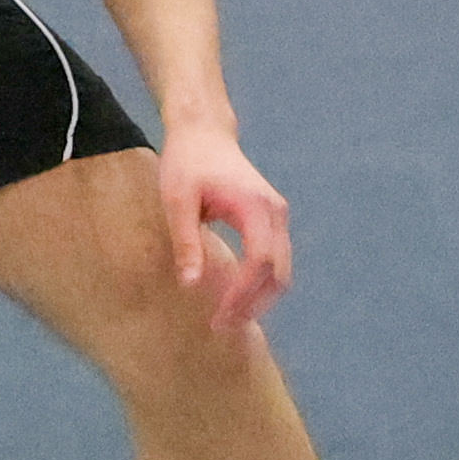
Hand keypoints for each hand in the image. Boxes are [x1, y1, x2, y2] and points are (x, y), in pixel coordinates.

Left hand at [156, 121, 294, 332]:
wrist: (204, 132)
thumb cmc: (187, 163)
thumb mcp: (177, 201)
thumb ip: (186, 241)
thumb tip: (191, 286)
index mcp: (255, 206)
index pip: (259, 262)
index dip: (243, 295)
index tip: (219, 317)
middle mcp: (275, 212)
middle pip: (278, 273)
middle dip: (254, 305)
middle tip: (222, 327)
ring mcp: (278, 216)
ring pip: (281, 271)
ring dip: (259, 299)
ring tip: (228, 319)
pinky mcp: (272, 220)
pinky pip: (274, 261)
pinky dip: (260, 284)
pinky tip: (235, 298)